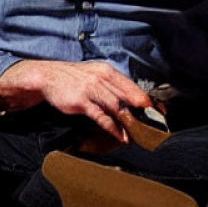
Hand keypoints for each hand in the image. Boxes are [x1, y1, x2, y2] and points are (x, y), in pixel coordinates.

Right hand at [0, 59, 151, 142]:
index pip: (133, 87)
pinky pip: (101, 116)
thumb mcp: (95, 75)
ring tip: (140, 134)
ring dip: (130, 122)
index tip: (159, 111)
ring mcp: (92, 89)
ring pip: (117, 107)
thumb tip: (130, 99)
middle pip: (129, 97)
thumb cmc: (74, 78)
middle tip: (154, 125)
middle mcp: (102, 78)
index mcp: (108, 71)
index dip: (147, 100)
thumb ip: (112, 86)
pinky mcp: (82, 102)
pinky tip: (121, 135)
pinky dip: (113, 127)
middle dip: (143, 112)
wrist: (48, 76)